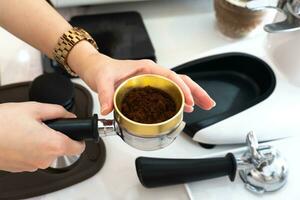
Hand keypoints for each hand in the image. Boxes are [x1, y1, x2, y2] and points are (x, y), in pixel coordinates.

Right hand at [0, 102, 84, 171]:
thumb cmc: (2, 123)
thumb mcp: (34, 109)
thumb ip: (57, 111)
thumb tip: (69, 115)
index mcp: (52, 144)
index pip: (79, 148)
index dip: (80, 139)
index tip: (77, 134)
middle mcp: (44, 159)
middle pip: (62, 149)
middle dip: (57, 136)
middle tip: (43, 125)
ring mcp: (32, 166)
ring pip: (47, 153)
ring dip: (43, 142)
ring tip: (27, 130)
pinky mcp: (21, 168)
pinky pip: (34, 157)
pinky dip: (32, 148)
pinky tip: (20, 138)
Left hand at [74, 53, 215, 114]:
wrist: (98, 68)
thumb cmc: (103, 70)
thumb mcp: (103, 80)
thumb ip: (106, 95)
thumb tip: (108, 110)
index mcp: (146, 69)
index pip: (170, 76)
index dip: (181, 88)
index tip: (188, 100)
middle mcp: (153, 74)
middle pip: (180, 80)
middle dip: (196, 91)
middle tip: (208, 103)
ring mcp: (153, 80)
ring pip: (178, 86)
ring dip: (193, 95)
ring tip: (205, 105)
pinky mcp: (151, 88)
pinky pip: (170, 91)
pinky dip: (181, 99)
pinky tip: (186, 107)